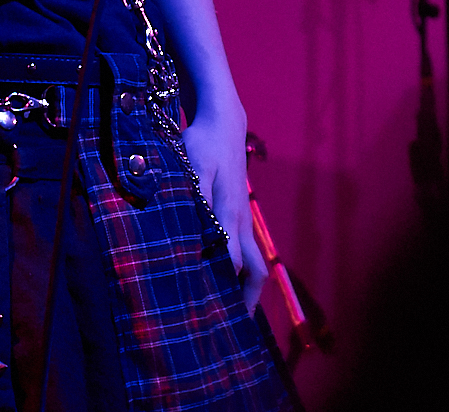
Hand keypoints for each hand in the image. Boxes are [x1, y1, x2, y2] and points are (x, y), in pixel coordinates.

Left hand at [182, 108, 266, 310]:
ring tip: (234, 310)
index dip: (223, 289)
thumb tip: (205, 235)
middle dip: (247, 299)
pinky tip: (228, 276)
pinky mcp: (241, 211)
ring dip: (247, 286)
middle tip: (234, 325)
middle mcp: (242, 221)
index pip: (231, 262)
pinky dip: (242, 268)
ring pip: (254, 261)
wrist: (222, 123)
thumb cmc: (202, 144)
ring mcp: (244, 217)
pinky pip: (248, 249)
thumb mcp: (194, 166)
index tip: (214, 314)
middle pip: (253, 270)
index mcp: (230, 214)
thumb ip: (200, 198)